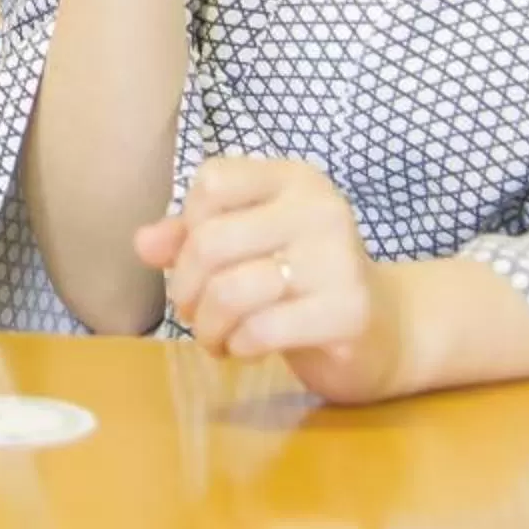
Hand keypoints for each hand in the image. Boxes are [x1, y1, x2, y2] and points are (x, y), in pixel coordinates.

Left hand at [137, 156, 406, 404]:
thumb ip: (191, 236)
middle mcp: (319, 210)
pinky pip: (262, 329)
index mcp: (293, 179)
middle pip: (211, 241)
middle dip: (185, 287)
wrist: (386, 330)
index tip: (197, 260)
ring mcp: (339, 259)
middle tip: (193, 311)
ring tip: (216, 337)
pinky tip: (246, 349)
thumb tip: (142, 243)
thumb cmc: (304, 280)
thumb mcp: (249, 246)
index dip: (187, 227)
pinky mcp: (348, 312)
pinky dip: (238, 345)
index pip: (212, 180)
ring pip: (231, 289)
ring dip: (207, 325)